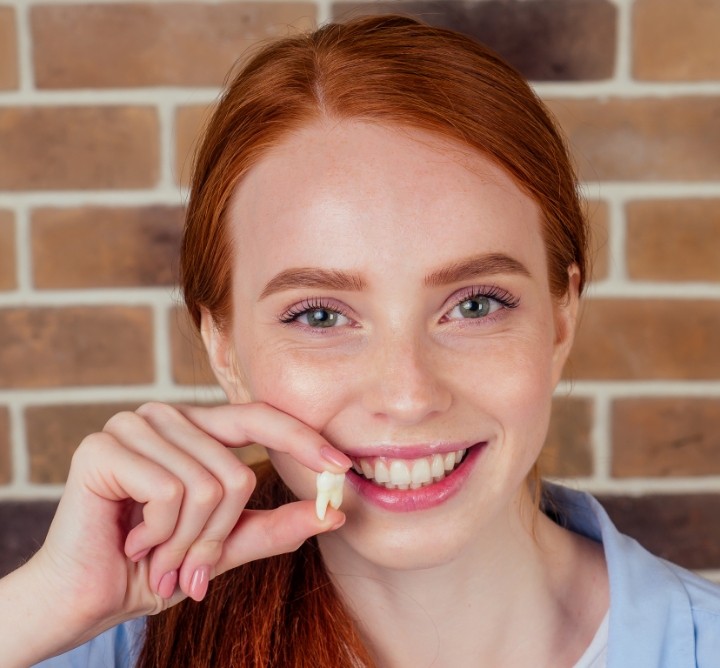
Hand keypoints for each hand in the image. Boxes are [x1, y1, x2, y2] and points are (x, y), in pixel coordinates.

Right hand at [25, 402, 349, 652]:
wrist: (86, 597)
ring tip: (156, 556)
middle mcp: (167, 417)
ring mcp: (134, 425)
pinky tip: (132, 540)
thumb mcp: (226, 546)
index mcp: (196, 430)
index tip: (342, 467)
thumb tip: (335, 513)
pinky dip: (160, 534)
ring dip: (185, 543)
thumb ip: (276, 526)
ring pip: (207, 486)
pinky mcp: (105, 446)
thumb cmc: (156, 566)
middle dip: (217, 537)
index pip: (261, 418)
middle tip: (187, 568)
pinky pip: (171, 491)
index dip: (303, 439)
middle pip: (236, 472)